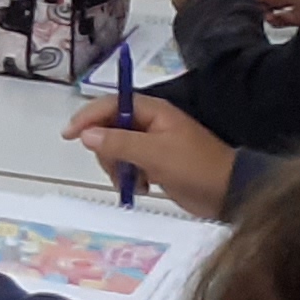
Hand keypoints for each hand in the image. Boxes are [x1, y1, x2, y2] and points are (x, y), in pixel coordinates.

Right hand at [60, 83, 237, 214]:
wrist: (229, 195)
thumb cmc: (195, 168)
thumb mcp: (155, 153)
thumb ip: (119, 142)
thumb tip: (85, 135)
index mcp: (153, 111)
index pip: (111, 104)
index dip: (88, 116)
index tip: (70, 135)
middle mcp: (150, 124)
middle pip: (109, 129)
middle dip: (107, 151)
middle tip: (117, 170)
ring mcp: (153, 145)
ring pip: (116, 150)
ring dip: (118, 168)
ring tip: (134, 183)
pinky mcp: (156, 164)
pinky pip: (129, 165)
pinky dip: (130, 177)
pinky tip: (143, 188)